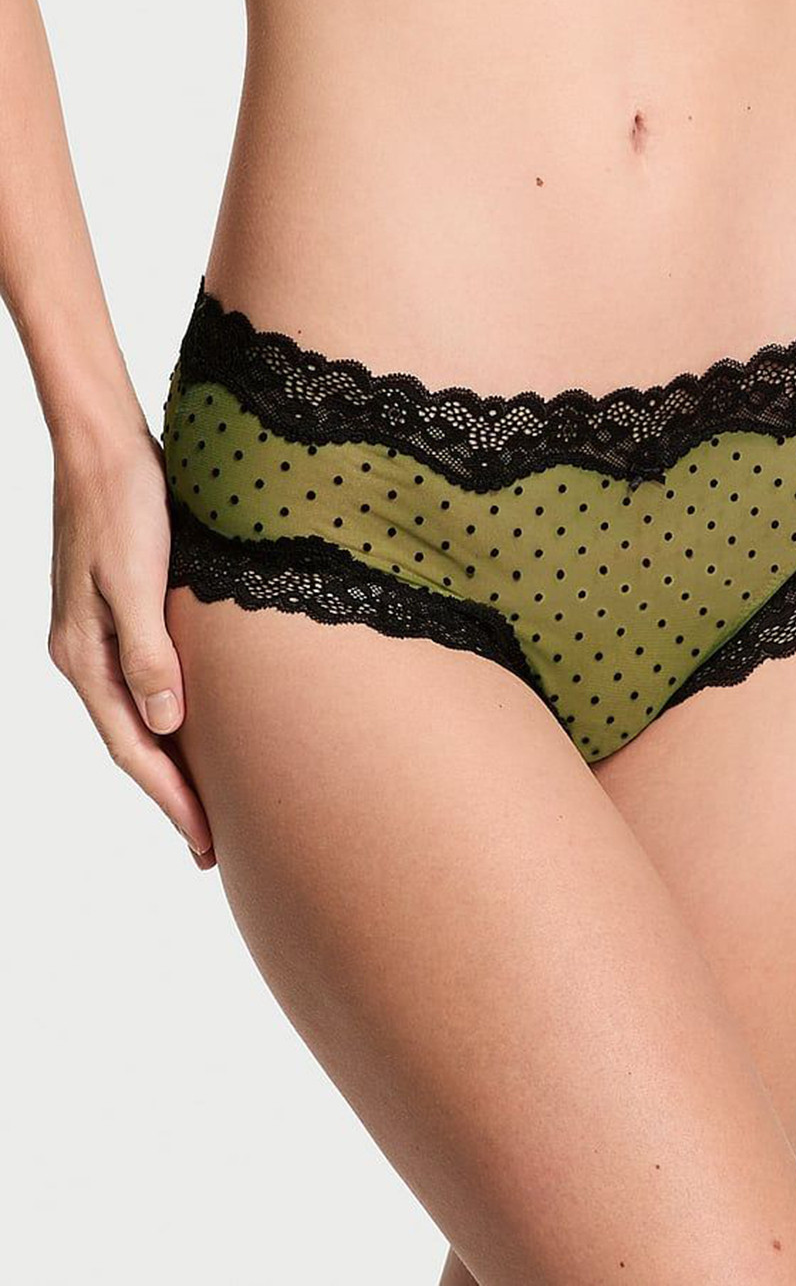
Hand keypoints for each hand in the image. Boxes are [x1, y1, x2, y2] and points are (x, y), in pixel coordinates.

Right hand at [46, 424, 214, 868]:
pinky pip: (143, 686)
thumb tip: (167, 724)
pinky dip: (169, 720)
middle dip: (172, 797)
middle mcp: (85, 654)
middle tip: (212, 847)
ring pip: (138, 718)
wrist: (103, 446)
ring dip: (170, 764)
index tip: (207, 842)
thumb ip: (150, 653)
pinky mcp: (116, 614)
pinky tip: (192, 730)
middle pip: (133, 743)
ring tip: (207, 803)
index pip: (135, 747)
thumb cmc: (124, 504)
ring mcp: (96, 635)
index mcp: (84, 654)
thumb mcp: (137, 579)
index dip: (172, 798)